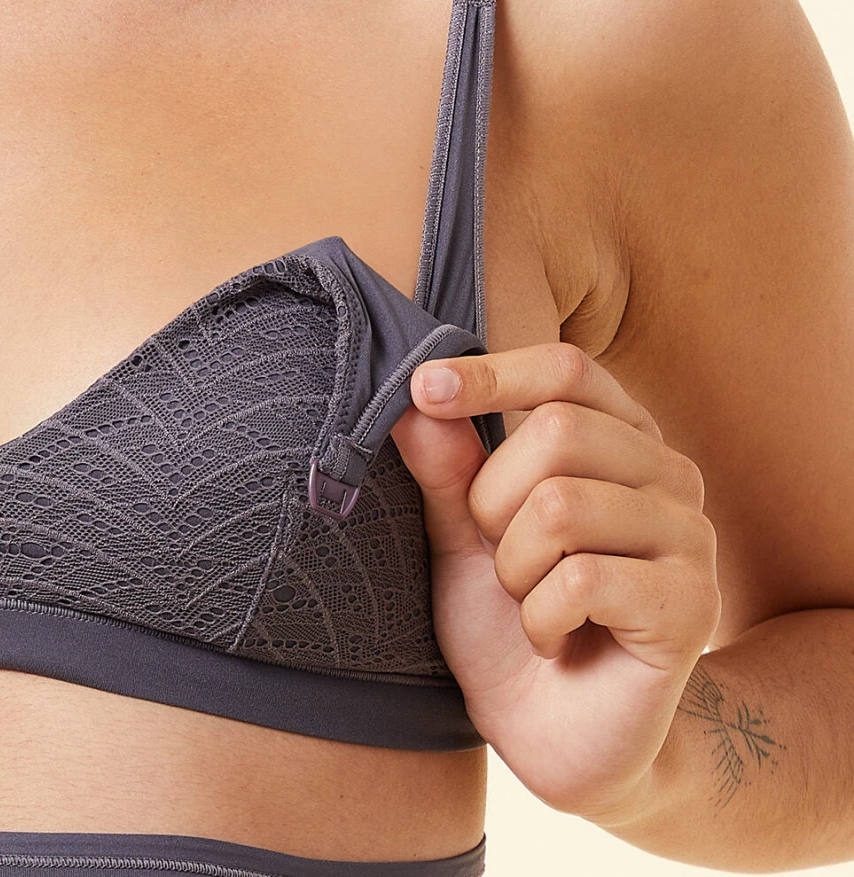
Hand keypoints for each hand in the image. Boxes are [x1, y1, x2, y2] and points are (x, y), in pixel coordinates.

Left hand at [389, 342, 721, 824]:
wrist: (554, 735)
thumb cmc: (506, 620)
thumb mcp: (460, 533)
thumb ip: (445, 466)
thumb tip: (414, 398)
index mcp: (620, 438)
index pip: (566, 370)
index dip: (492, 373)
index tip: (423, 389)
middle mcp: (668, 475)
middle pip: (557, 431)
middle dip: (493, 501)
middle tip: (500, 559)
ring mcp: (690, 538)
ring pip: (562, 505)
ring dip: (514, 567)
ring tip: (529, 601)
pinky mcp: (693, 606)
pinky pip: (583, 580)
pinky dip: (540, 617)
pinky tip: (553, 640)